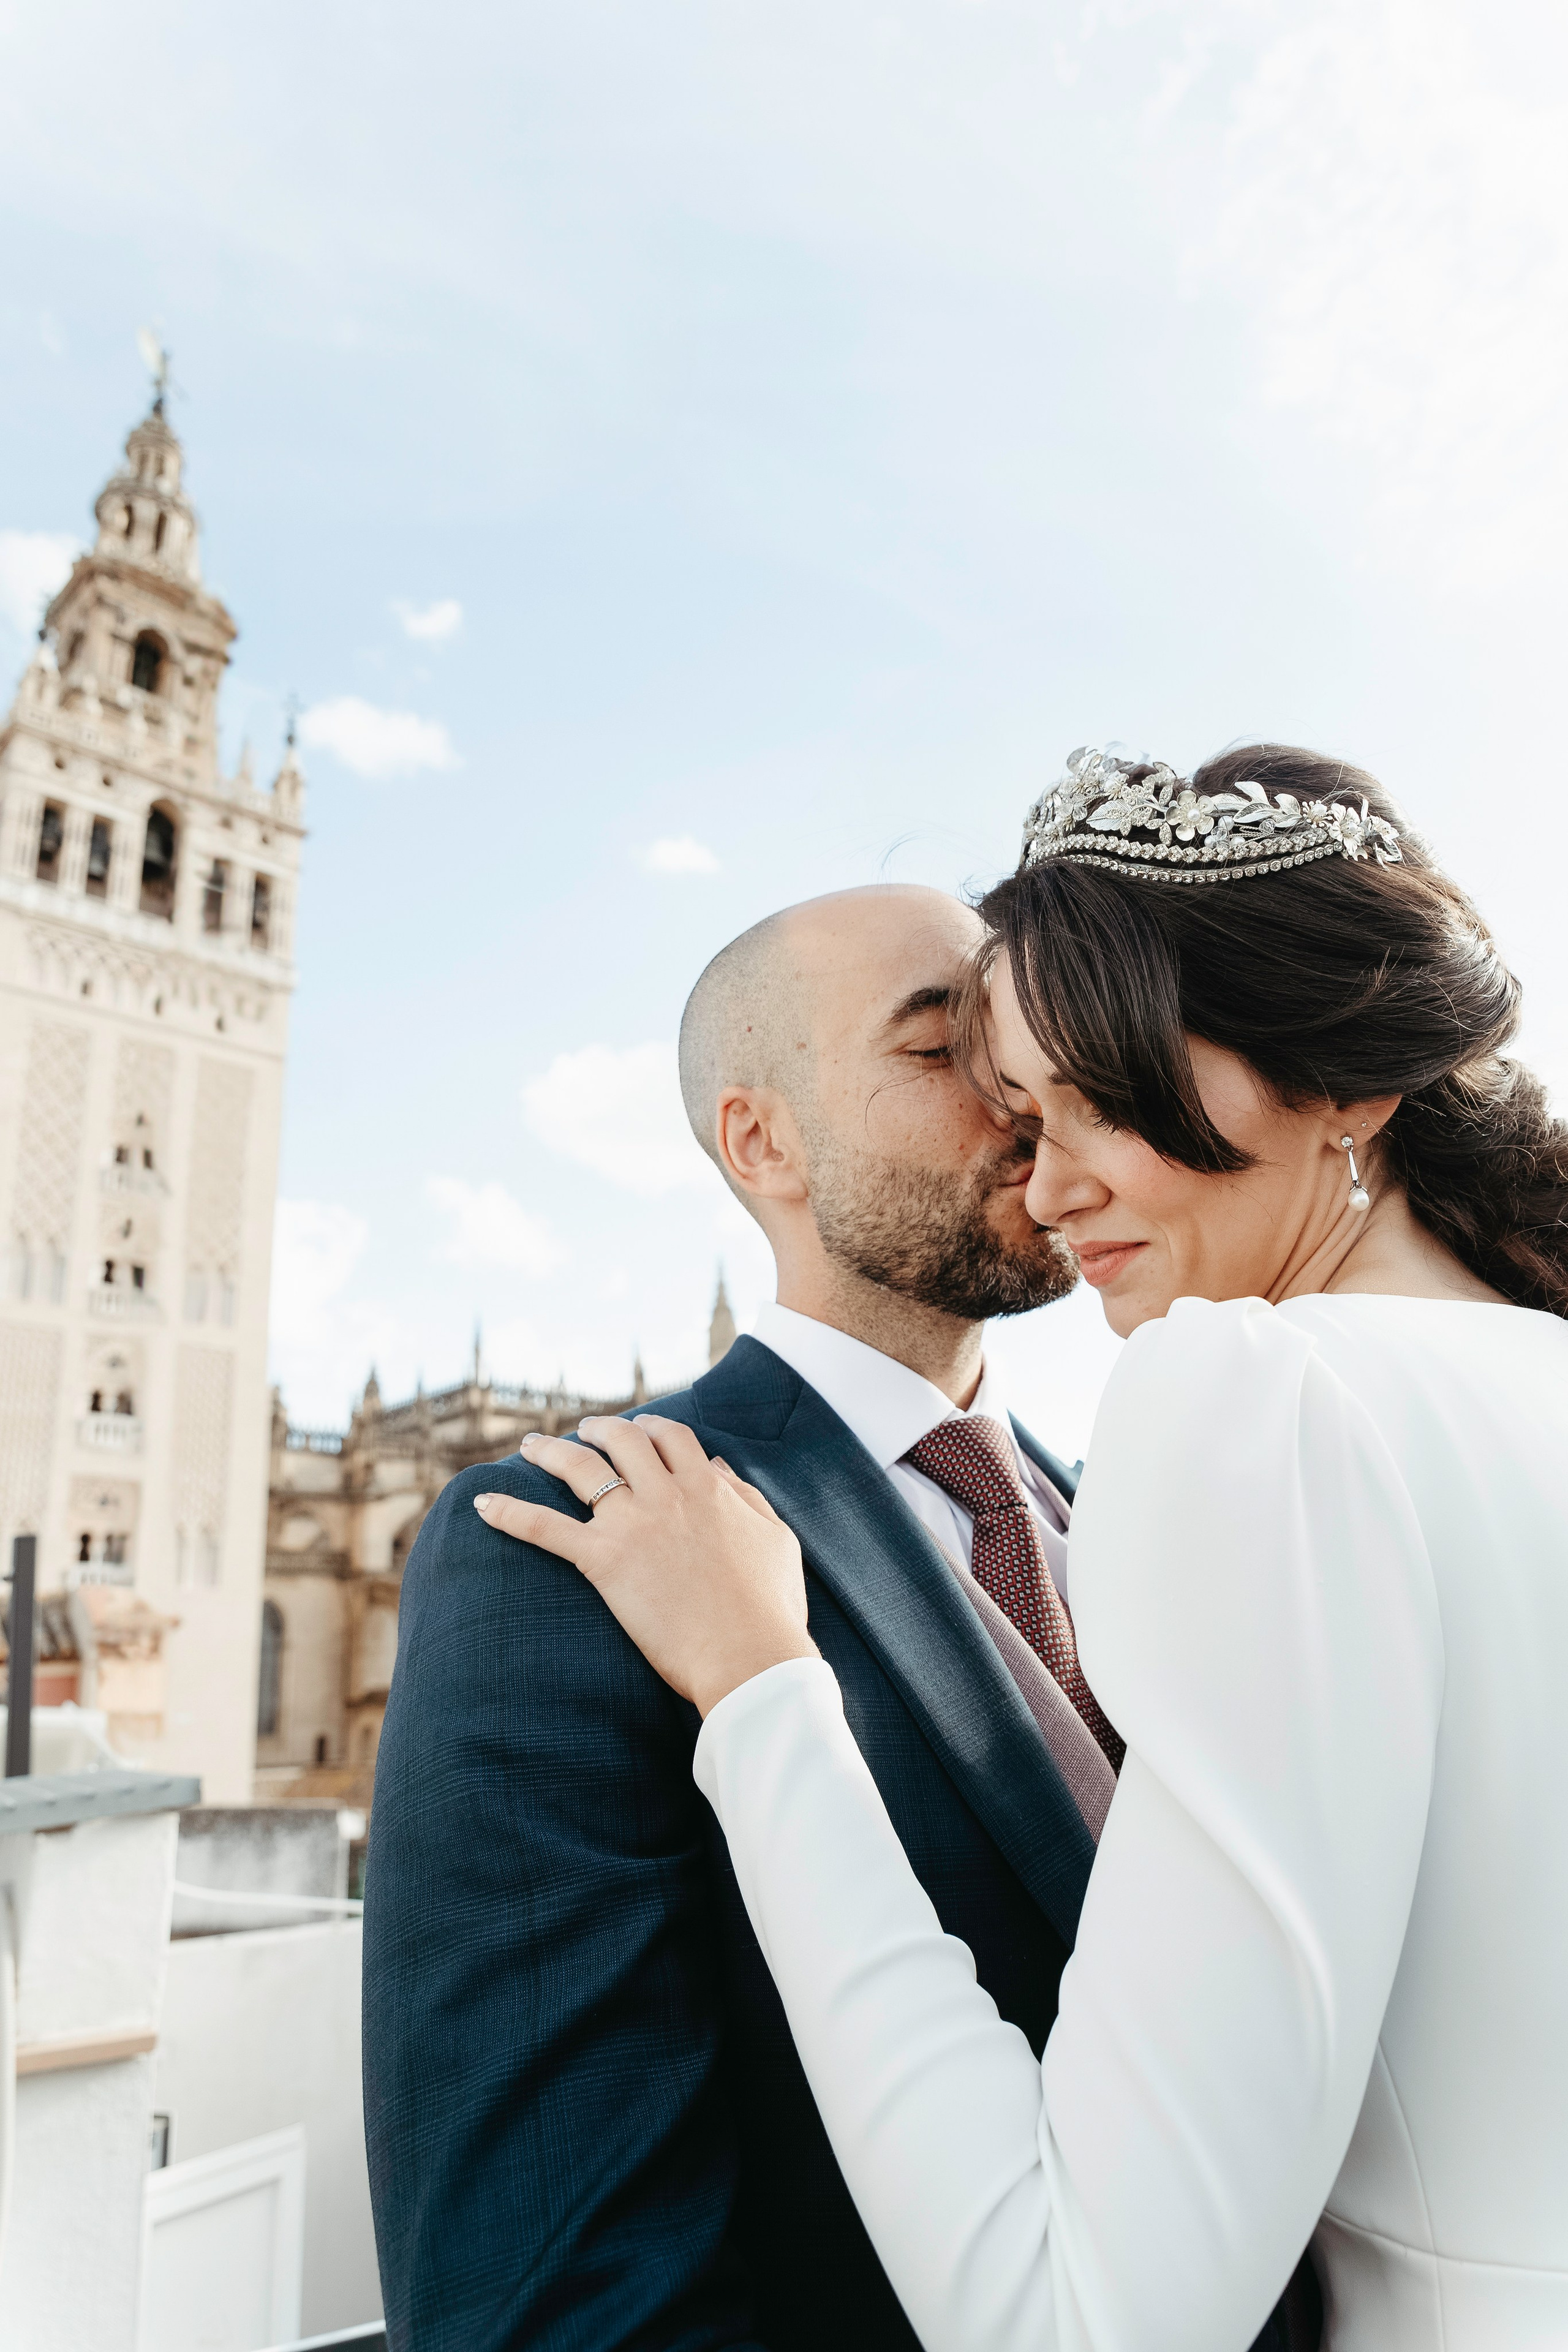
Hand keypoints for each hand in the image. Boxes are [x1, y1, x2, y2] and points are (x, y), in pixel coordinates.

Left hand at [472, 1415, 817, 1716]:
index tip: (639, 1429)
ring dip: (552, 1451)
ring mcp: (632, 1524)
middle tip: (583, 1431)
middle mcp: (667, 1494)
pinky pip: (545, 1528)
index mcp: (708, 1487)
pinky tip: (482, 1505)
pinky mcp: (604, 1560)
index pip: (672, 1437)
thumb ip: (743, 1495)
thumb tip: (715, 1467)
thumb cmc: (770, 1607)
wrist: (749, 1656)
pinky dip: (510, 1513)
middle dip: (599, 1429)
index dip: (651, 1427)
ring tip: (532, 1446)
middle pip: (623, 1440)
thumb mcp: (773, 1537)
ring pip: (581, 1469)